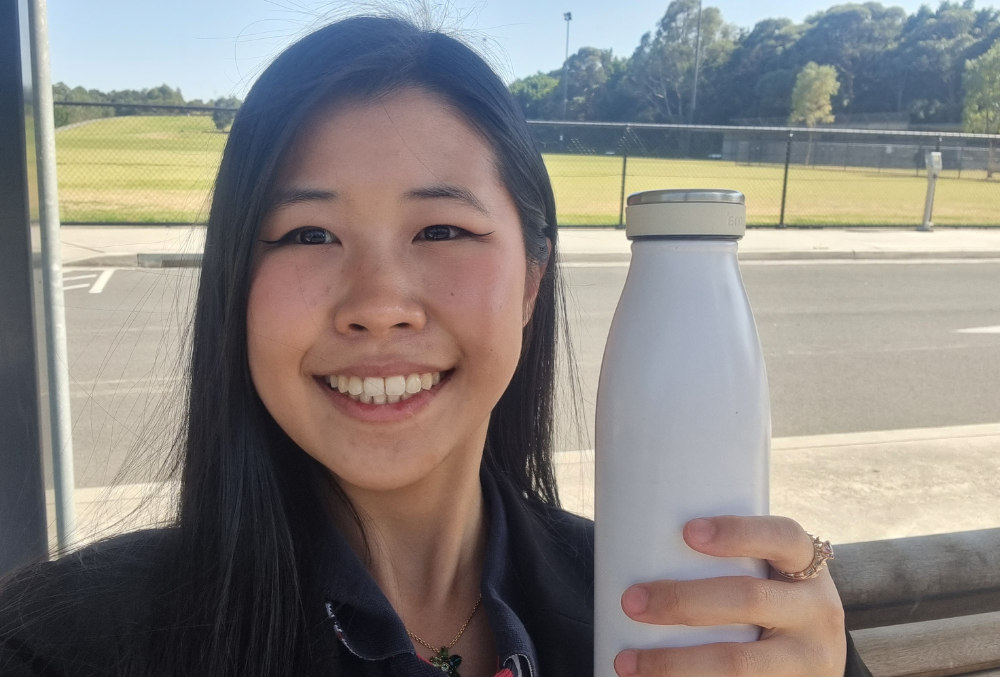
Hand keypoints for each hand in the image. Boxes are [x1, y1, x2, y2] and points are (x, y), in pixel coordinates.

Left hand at [614, 515, 846, 676]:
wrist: (815, 656)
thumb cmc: (770, 598)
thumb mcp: (769, 574)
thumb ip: (724, 563)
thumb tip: (632, 545)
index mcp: (807, 568)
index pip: (783, 538)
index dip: (739, 532)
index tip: (687, 532)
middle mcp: (817, 613)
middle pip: (748, 600)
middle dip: (683, 601)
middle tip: (632, 602)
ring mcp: (807, 661)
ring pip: (738, 663)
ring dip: (675, 663)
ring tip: (627, 662)